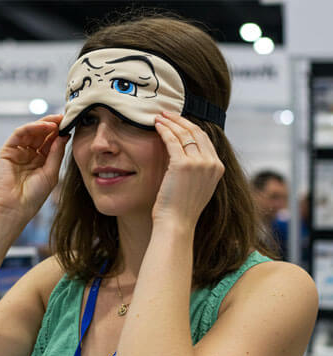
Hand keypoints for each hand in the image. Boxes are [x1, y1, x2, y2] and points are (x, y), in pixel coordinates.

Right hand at [0, 114, 69, 224]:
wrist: (15, 208)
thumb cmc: (33, 196)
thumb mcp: (51, 173)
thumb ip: (56, 153)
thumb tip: (64, 135)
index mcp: (41, 161)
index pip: (50, 143)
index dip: (60, 133)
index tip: (71, 125)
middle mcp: (29, 155)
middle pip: (41, 135)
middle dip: (53, 125)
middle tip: (64, 118)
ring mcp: (18, 152)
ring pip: (31, 132)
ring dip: (44, 124)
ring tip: (57, 121)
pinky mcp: (7, 151)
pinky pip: (19, 134)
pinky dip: (32, 127)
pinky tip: (44, 126)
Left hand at [153, 111, 224, 229]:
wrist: (177, 224)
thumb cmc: (181, 209)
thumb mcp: (198, 187)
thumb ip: (198, 171)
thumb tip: (185, 156)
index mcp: (218, 168)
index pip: (205, 140)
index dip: (190, 127)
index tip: (178, 122)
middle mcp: (212, 163)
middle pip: (196, 132)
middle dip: (180, 120)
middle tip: (167, 113)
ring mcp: (199, 163)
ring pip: (184, 133)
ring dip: (170, 122)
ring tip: (159, 117)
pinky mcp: (183, 165)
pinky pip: (172, 140)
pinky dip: (164, 130)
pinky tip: (156, 125)